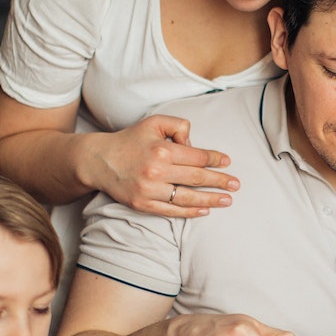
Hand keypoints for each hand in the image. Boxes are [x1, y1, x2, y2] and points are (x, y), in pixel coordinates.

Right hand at [90, 115, 238, 217]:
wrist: (99, 161)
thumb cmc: (130, 140)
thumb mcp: (153, 123)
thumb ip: (178, 125)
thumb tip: (194, 144)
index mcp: (162, 150)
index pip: (197, 157)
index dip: (215, 159)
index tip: (227, 162)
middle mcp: (157, 171)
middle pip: (197, 178)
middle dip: (220, 181)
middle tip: (236, 185)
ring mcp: (149, 190)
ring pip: (188, 198)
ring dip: (211, 200)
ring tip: (227, 200)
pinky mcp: (142, 204)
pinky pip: (172, 211)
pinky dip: (190, 212)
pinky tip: (205, 211)